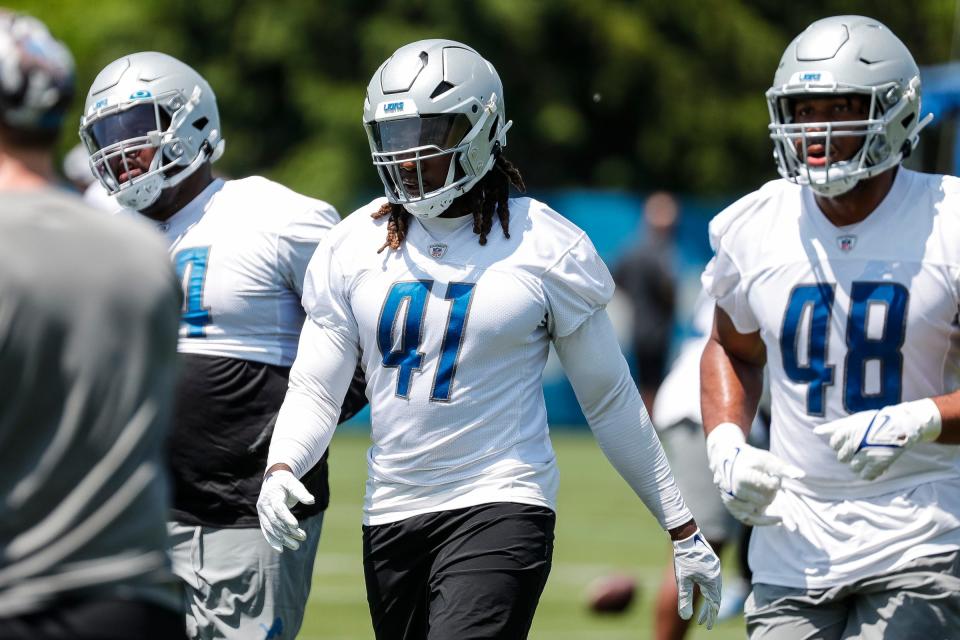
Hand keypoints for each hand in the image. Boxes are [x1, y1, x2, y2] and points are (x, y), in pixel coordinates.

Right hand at [257, 469, 314, 552]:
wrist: (273, 481)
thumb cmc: (286, 482)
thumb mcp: (294, 484)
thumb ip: (302, 492)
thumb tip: (311, 501)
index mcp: (272, 496)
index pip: (278, 508)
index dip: (287, 517)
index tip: (296, 526)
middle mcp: (264, 505)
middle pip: (275, 521)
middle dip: (288, 531)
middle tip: (303, 537)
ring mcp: (262, 513)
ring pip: (271, 529)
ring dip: (283, 539)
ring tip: (297, 546)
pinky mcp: (263, 519)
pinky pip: (266, 531)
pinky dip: (273, 541)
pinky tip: (281, 550)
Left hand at [673, 529, 721, 628]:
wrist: (686, 535)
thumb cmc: (683, 558)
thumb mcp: (682, 581)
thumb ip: (684, 599)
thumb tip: (685, 618)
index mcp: (712, 581)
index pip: (714, 604)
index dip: (710, 616)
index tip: (706, 626)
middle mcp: (717, 575)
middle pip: (716, 597)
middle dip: (710, 611)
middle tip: (704, 622)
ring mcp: (716, 568)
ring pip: (715, 588)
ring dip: (710, 600)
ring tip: (704, 609)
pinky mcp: (712, 562)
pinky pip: (714, 580)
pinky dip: (710, 589)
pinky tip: (703, 591)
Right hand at [706, 422, 803, 525]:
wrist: (724, 460)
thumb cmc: (749, 459)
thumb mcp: (765, 458)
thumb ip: (782, 468)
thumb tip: (801, 475)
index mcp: (743, 476)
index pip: (771, 486)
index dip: (776, 482)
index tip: (773, 476)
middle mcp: (735, 490)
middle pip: (767, 499)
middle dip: (772, 492)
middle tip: (767, 482)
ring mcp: (733, 501)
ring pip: (761, 510)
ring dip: (767, 501)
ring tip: (762, 490)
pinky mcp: (733, 509)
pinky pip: (752, 521)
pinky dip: (766, 521)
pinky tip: (779, 519)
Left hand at [812, 398, 940, 480]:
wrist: (901, 426)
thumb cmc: (875, 421)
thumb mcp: (854, 420)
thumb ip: (834, 427)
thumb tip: (816, 432)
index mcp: (847, 432)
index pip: (834, 444)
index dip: (841, 443)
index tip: (852, 439)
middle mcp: (855, 444)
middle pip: (842, 458)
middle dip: (849, 454)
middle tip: (861, 448)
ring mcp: (866, 455)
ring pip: (853, 467)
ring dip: (859, 463)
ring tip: (868, 455)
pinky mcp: (879, 464)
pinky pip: (867, 476)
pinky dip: (869, 472)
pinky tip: (874, 464)